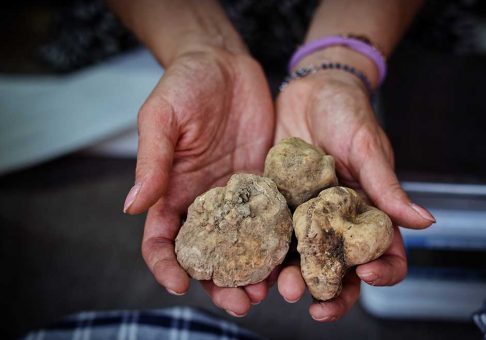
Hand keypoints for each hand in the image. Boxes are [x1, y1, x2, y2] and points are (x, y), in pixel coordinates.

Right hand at [122, 47, 273, 316]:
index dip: (166, 267)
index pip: (162, 240)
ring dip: (253, 273)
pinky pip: (273, 219)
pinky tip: (293, 258)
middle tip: (240, 303)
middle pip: (208, 256)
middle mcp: (204, 202)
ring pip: (244, 247)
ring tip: (269, 291)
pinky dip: (280, 243)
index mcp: (171, 192)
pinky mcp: (266, 185)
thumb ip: (152, 162)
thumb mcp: (161, 117)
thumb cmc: (184, 85)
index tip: (179, 285)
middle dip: (220, 283)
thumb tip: (132, 207)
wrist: (225, 63)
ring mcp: (238, 197)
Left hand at [274, 69, 434, 320]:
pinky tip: (246, 265)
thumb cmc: (348, 112)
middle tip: (304, 295)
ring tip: (271, 286)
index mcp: (370, 214)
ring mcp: (306, 219)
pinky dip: (260, 255)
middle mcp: (339, 224)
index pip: (385, 256)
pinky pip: (270, 237)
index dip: (381, 274)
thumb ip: (389, 188)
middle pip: (340, 272)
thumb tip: (427, 222)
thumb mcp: (367, 148)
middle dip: (325, 290)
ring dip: (287, 280)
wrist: (309, 89)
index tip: (365, 274)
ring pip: (301, 263)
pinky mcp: (277, 208)